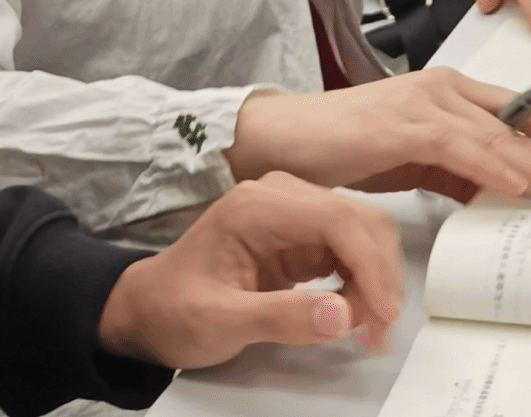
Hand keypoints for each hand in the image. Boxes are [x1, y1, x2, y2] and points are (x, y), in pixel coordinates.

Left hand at [95, 172, 402, 368]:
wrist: (148, 310)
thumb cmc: (173, 308)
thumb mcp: (219, 321)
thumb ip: (280, 317)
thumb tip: (341, 315)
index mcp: (256, 206)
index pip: (336, 219)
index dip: (370, 267)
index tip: (382, 314)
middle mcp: (279, 197)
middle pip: (358, 221)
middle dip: (378, 276)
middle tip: (377, 331)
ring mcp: (291, 214)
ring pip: (360, 235)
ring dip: (374, 280)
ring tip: (365, 329)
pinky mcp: (299, 236)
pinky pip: (347, 251)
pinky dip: (361, 282)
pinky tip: (352, 313)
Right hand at [224, 68, 530, 208]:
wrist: (286, 137)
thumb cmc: (344, 145)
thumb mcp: (415, 160)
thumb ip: (457, 171)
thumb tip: (500, 194)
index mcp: (449, 91)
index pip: (520, 113)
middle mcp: (443, 88)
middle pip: (519, 124)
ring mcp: (423, 101)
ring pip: (497, 135)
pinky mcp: (401, 123)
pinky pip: (457, 144)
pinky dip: (490, 164)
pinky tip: (516, 184)